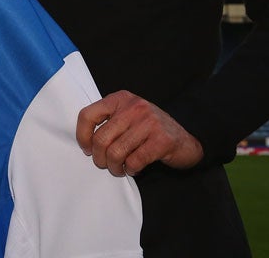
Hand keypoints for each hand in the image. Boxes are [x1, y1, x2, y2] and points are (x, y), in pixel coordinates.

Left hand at [76, 90, 203, 176]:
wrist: (186, 136)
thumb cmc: (150, 129)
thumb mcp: (127, 114)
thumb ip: (108, 120)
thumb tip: (85, 141)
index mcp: (120, 98)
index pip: (88, 115)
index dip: (82, 136)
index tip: (87, 149)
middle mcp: (133, 107)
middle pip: (101, 138)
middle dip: (99, 158)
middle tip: (105, 164)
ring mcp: (149, 123)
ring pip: (115, 152)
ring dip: (114, 167)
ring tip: (119, 169)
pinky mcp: (161, 140)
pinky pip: (134, 161)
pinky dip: (131, 169)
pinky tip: (134, 168)